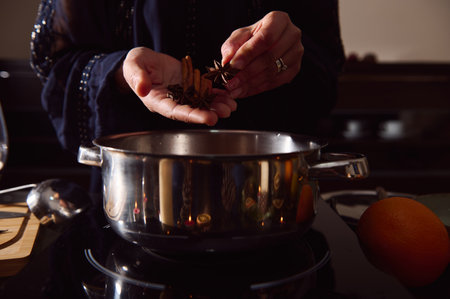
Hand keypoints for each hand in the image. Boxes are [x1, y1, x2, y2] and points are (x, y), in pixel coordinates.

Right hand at [118, 47, 236, 125]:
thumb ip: (137, 77)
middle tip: (226, 112)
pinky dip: (217, 94)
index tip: (208, 118)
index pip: (177, 112)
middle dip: (210, 112)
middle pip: (193, 111)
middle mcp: (173, 102)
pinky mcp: (190, 86)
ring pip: (202, 103)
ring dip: (217, 105)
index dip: (193, 116)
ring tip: (231, 106)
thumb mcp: (133, 66)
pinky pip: (205, 92)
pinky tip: (229, 95)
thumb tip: (142, 89)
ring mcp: (183, 94)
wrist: (144, 61)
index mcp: (158, 102)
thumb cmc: (136, 64)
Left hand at [221, 11, 302, 98]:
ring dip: (251, 83)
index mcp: (279, 20)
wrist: (267, 43)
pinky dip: (258, 88)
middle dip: (247, 72)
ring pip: (272, 72)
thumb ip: (232, 46)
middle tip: (231, 82)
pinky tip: (244, 91)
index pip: (265, 38)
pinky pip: (276, 82)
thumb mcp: (239, 36)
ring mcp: (296, 53)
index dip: (248, 53)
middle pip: (269, 57)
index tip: (233, 65)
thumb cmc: (252, 37)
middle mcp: (292, 35)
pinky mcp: (295, 69)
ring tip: (235, 89)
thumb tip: (226, 62)